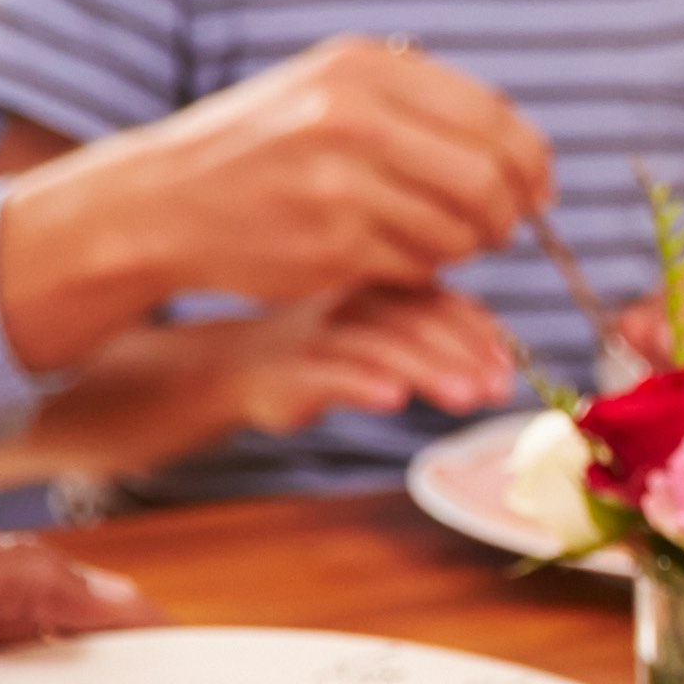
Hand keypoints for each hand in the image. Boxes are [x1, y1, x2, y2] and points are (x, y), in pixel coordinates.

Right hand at [0, 37, 553, 372]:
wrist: (163, 200)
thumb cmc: (261, 147)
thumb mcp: (330, 89)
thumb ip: (417, 104)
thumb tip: (519, 146)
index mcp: (364, 69)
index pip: (493, 116)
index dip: (530, 159)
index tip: (538, 187)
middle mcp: (353, 118)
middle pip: (488, 174)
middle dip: (511, 210)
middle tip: (504, 228)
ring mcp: (342, 183)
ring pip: (460, 227)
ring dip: (470, 246)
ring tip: (445, 242)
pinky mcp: (331, 245)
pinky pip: (419, 264)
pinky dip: (426, 268)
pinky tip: (400, 258)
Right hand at [0, 285, 528, 489]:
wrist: (177, 370)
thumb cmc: (275, 354)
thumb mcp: (346, 337)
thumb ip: (409, 332)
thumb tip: (492, 356)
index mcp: (355, 284)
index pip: (425, 290)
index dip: (472, 326)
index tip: (506, 363)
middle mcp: (327, 301)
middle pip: (406, 311)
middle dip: (461, 347)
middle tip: (499, 383)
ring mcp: (292, 338)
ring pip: (367, 343)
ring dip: (425, 369)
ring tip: (468, 394)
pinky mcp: (259, 378)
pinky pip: (310, 377)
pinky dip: (354, 385)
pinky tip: (391, 399)